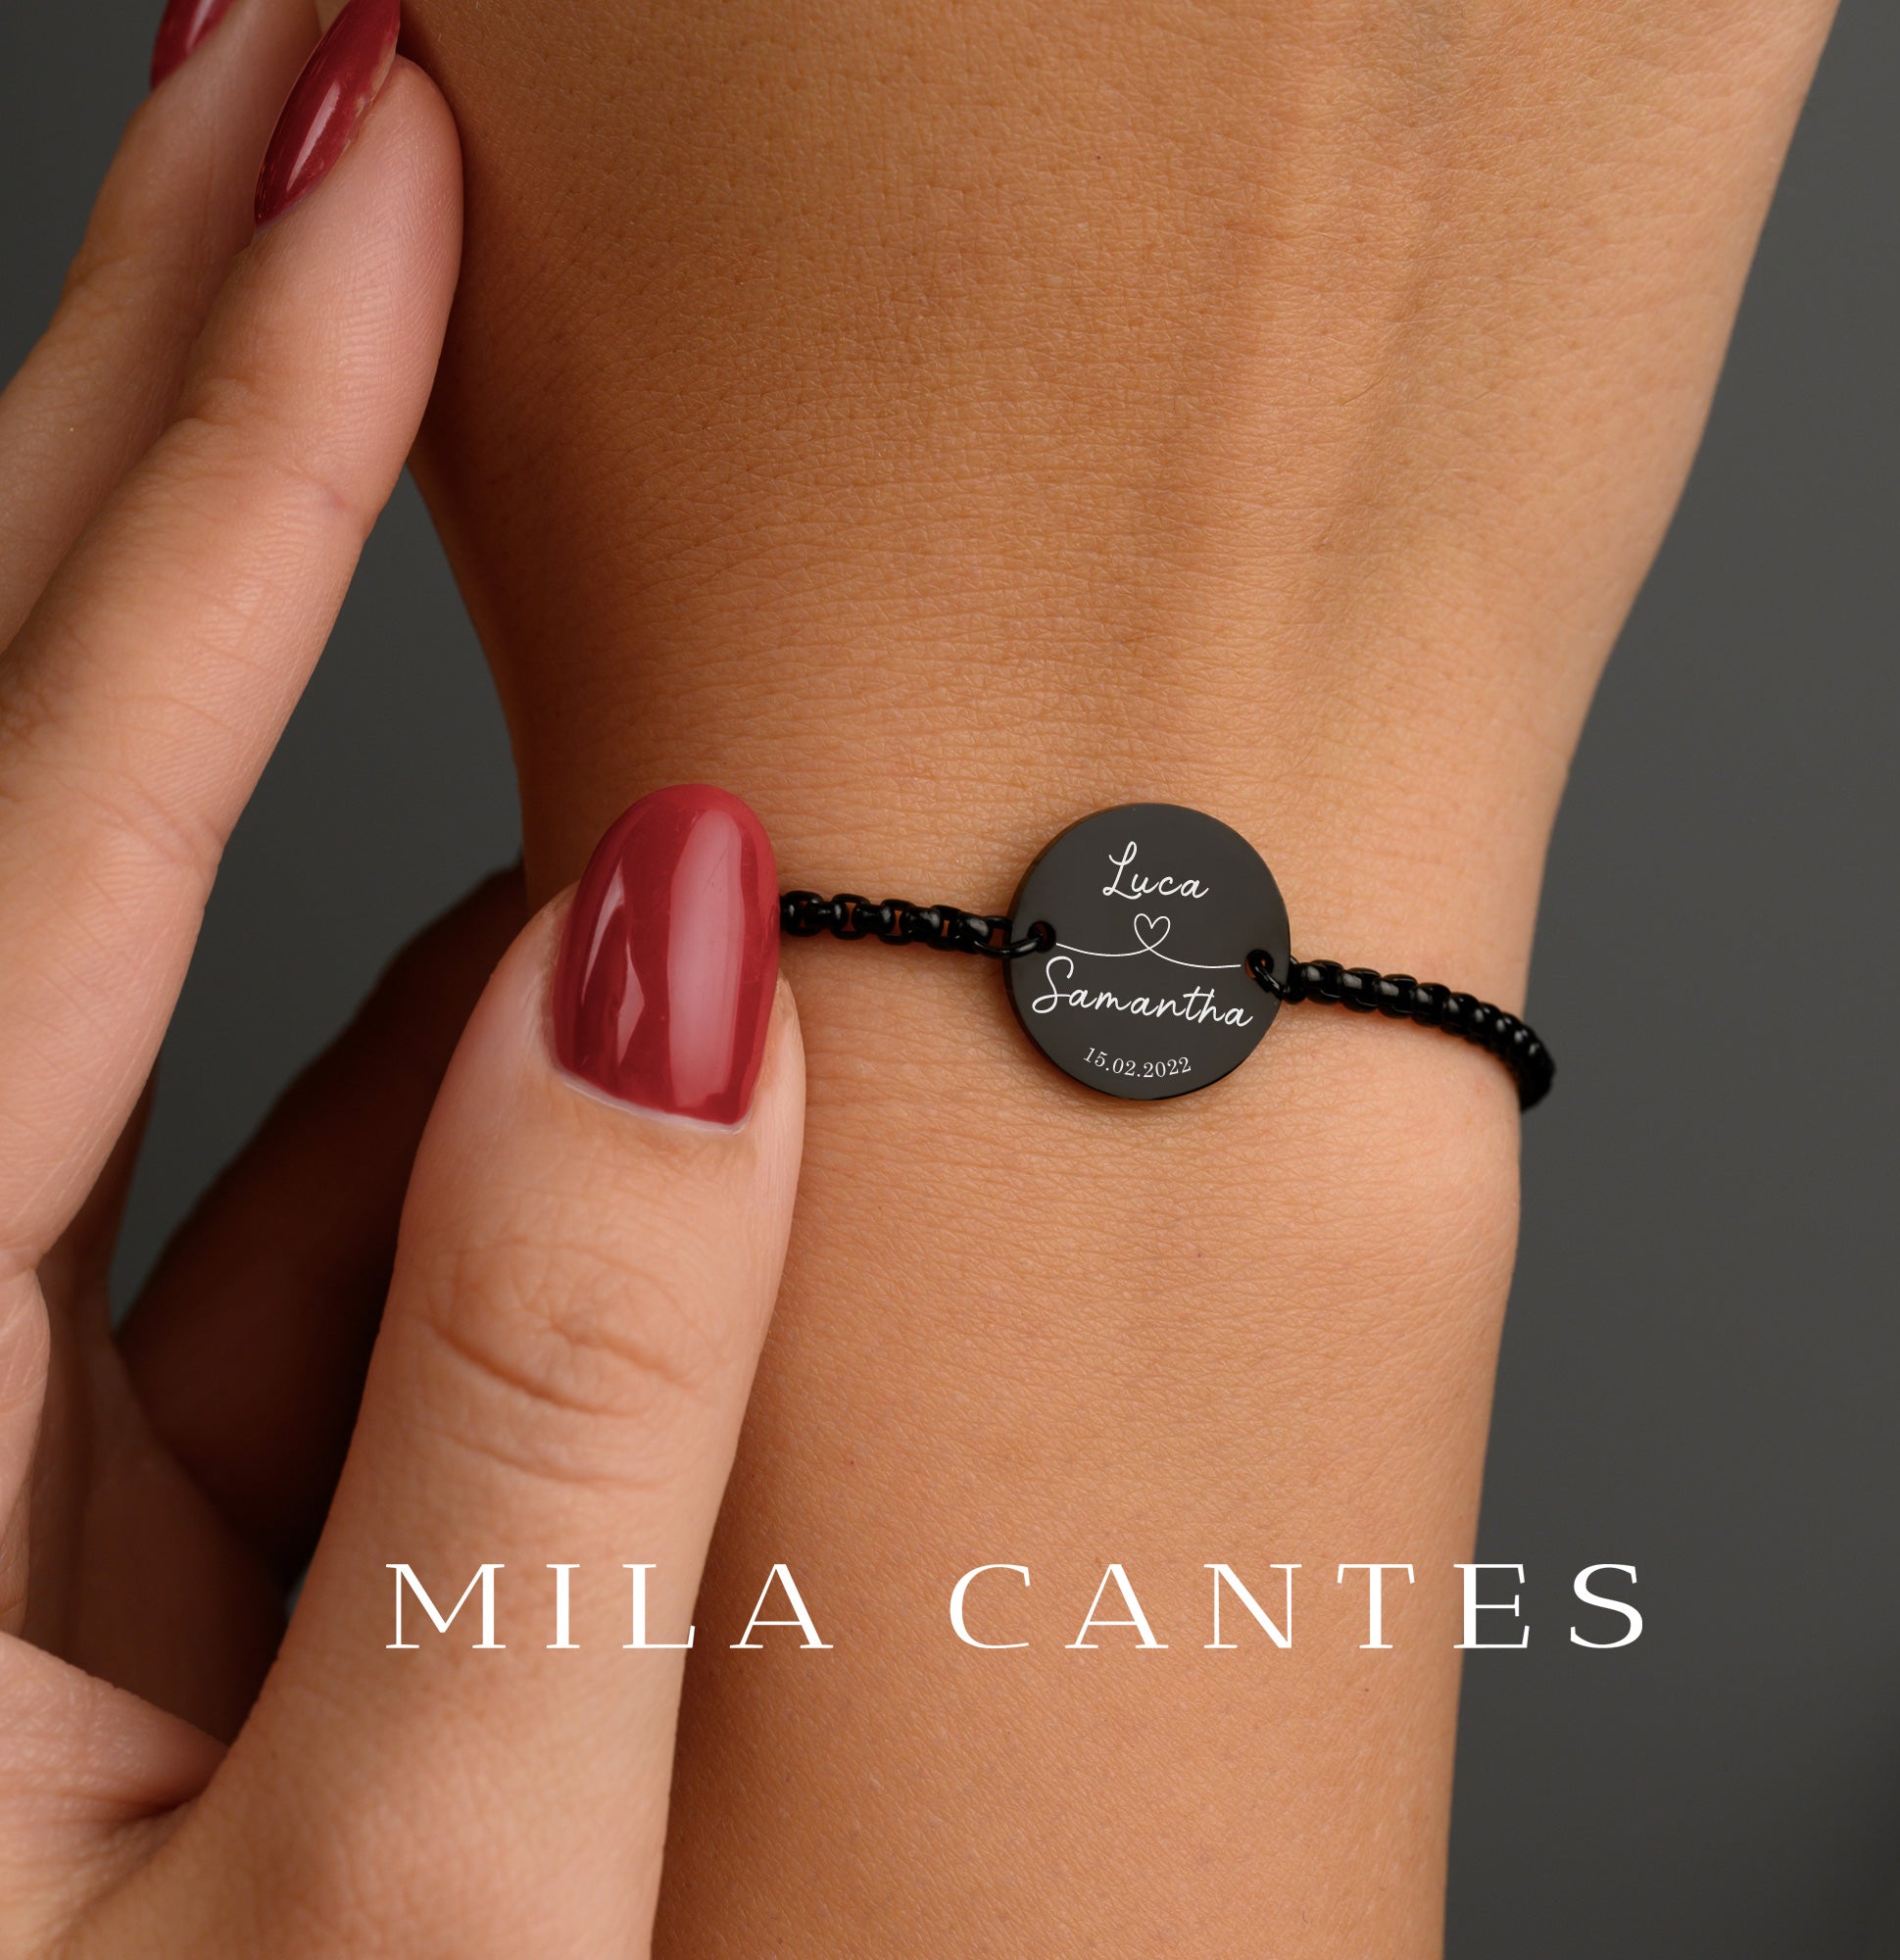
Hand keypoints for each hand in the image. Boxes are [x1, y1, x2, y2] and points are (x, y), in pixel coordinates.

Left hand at [0, 2, 802, 1950]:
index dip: (229, 470)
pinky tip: (611, 981)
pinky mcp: (146, 1490)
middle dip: (173, 403)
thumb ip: (562, 1408)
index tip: (376, 161)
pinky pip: (326, 1196)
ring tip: (472, 454)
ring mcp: (21, 1428)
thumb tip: (681, 948)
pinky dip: (482, 1073)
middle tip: (322, 85)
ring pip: (206, 998)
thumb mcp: (424, 1904)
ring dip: (364, 745)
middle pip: (16, 781)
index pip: (44, 827)